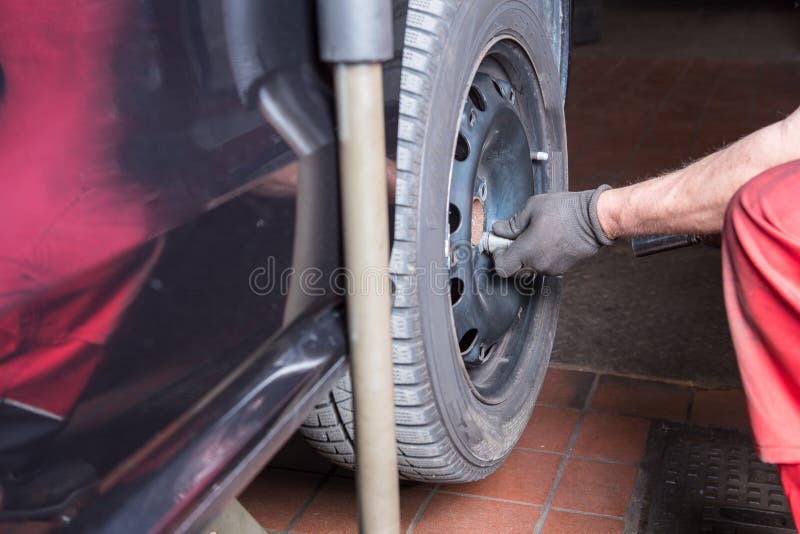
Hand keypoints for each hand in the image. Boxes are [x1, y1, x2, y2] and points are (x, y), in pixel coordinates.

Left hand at [491, 185, 614, 276]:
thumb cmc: (565, 210)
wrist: (595, 219)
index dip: (497, 257)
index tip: (499, 244)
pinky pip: (543, 267)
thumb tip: (498, 230)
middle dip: (510, 257)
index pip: (502, 268)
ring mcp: (551, 269)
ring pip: (529, 269)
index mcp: (527, 251)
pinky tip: (546, 241)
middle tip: (513, 239)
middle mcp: (538, 265)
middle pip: (514, 271)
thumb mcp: (533, 208)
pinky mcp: (562, 269)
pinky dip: (539, 257)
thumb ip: (512, 223)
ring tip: (534, 237)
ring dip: (526, 257)